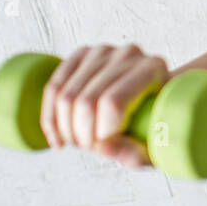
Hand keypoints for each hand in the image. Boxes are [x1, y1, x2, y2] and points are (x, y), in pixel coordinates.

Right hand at [40, 44, 167, 168]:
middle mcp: (129, 53)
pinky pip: (53, 87)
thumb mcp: (156, 148)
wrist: (152, 102)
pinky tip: (58, 138)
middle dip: (81, 135)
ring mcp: (103, 51)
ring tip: (79, 142)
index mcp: (154, 68)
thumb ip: (135, 154)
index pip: (112, 103)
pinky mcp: (81, 55)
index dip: (100, 134)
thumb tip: (103, 148)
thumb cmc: (157, 126)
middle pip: (86, 101)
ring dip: (65, 129)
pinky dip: (50, 118)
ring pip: (65, 96)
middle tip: (91, 148)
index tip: (104, 148)